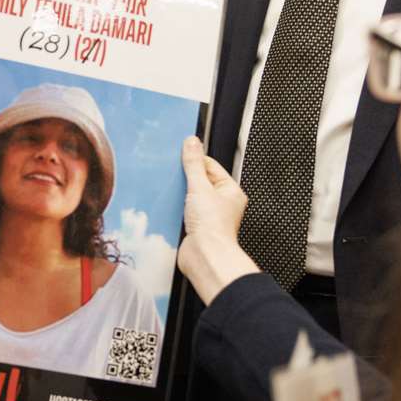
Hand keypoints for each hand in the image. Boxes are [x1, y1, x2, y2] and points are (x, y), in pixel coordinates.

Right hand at [176, 136, 259, 306]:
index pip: (211, 166)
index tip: (181, 154)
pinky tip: (170, 206)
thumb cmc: (213, 228)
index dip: (195, 160)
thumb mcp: (200, 187)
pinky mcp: (196, 227)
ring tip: (173, 192)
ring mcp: (209, 216)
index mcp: (230, 191)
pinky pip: (183, 210)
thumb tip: (192, 143)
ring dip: (180, 194)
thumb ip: (194, 164)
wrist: (205, 257)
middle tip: (174, 174)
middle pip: (199, 181)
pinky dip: (176, 207)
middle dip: (185, 178)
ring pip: (190, 196)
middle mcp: (222, 203)